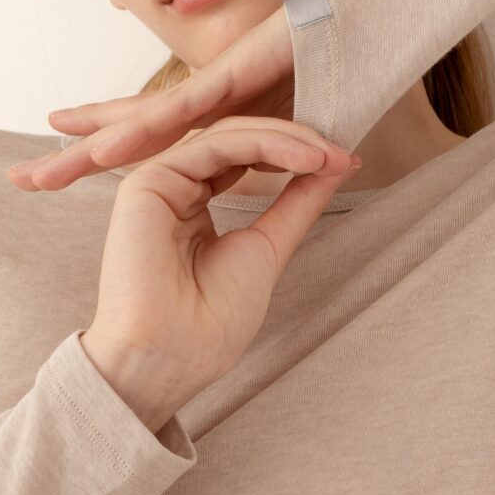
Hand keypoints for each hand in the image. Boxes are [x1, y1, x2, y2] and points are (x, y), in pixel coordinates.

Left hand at [7, 4, 300, 191]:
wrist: (356, 18)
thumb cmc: (327, 60)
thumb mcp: (288, 116)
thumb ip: (264, 139)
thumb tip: (250, 164)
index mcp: (215, 107)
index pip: (151, 131)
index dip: (110, 142)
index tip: (71, 155)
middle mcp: (203, 95)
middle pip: (130, 130)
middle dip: (77, 155)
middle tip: (25, 177)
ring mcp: (214, 85)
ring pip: (142, 124)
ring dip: (91, 149)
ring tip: (44, 172)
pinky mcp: (233, 77)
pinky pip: (181, 111)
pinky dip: (141, 131)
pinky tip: (104, 149)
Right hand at [81, 114, 360, 428]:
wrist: (171, 361)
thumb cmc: (210, 324)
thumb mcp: (268, 248)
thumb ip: (296, 203)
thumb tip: (337, 166)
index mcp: (193, 203)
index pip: (247, 157)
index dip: (297, 154)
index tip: (346, 164)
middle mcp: (174, 185)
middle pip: (240, 138)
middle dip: (296, 139)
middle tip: (342, 154)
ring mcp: (159, 180)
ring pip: (230, 134)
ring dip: (287, 139)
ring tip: (328, 157)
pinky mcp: (149, 181)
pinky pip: (216, 145)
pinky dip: (266, 145)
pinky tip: (305, 159)